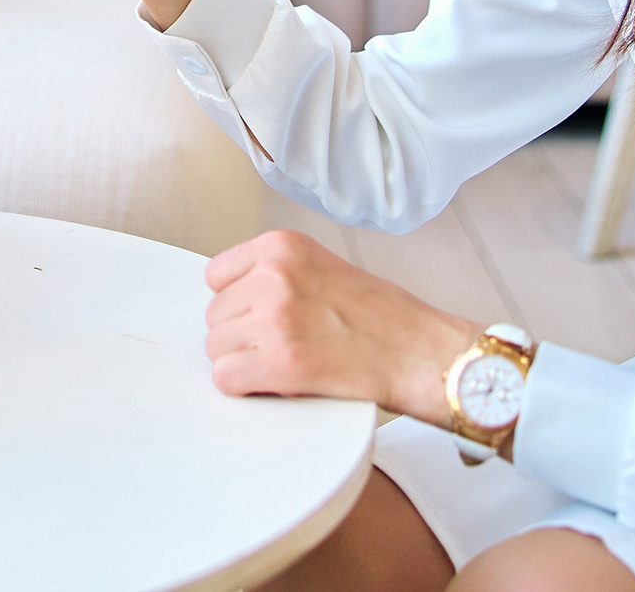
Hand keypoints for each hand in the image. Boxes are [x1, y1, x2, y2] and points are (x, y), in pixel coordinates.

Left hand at [204, 230, 477, 425]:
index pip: (216, 275)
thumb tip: (232, 300)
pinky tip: (276, 383)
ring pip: (217, 348)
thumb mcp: (323, 268)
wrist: (420, 352)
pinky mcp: (280, 362)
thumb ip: (277, 274)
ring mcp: (275, 318)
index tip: (258, 316)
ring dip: (243, 363)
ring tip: (285, 363)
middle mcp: (273, 276)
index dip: (237, 302)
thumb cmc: (383, 317)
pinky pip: (226, 378)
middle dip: (241, 336)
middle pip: (215, 315)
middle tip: (281, 345)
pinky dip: (246, 387)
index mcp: (282, 246)